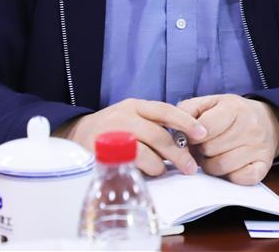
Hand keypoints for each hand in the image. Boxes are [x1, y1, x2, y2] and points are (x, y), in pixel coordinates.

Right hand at [53, 98, 206, 176]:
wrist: (76, 134)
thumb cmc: (112, 128)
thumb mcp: (132, 117)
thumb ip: (154, 125)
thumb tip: (186, 141)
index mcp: (135, 105)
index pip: (165, 110)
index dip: (186, 122)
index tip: (202, 133)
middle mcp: (124, 116)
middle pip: (159, 135)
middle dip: (178, 154)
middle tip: (191, 167)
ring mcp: (113, 135)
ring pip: (146, 153)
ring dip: (159, 166)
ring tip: (160, 171)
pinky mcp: (104, 153)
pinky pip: (131, 166)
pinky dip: (143, 171)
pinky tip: (146, 173)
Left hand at [177, 94, 278, 185]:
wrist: (267, 121)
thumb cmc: (232, 113)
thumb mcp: (211, 102)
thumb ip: (188, 110)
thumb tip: (176, 131)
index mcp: (234, 108)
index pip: (204, 128)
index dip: (192, 136)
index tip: (192, 137)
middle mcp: (249, 127)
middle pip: (210, 149)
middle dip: (200, 151)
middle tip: (202, 147)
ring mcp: (258, 148)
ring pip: (221, 167)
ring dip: (211, 165)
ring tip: (213, 156)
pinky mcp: (264, 166)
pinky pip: (239, 179)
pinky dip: (230, 177)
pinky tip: (228, 166)